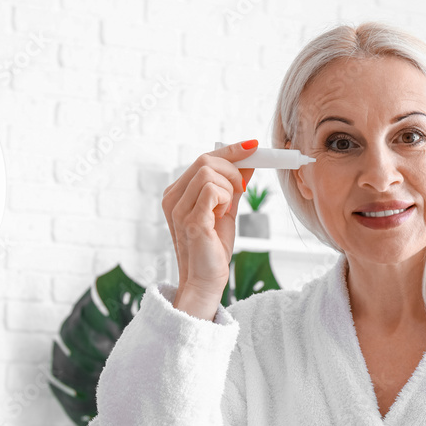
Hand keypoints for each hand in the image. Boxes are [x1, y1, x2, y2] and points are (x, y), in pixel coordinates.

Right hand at [161, 139, 258, 299]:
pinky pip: (211, 190)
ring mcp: (178, 208)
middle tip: (242, 188)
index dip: (230, 150)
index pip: (203, 159)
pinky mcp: (190, 219)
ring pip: (209, 172)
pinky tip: (222, 214)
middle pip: (205, 160)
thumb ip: (233, 186)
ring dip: (228, 188)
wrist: (206, 280)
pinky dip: (224, 198)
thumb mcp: (226, 209)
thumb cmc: (213, 247)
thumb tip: (248, 162)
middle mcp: (172, 198)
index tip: (253, 146)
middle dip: (233, 169)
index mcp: (177, 193)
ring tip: (226, 209)